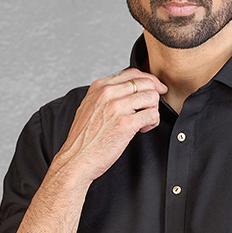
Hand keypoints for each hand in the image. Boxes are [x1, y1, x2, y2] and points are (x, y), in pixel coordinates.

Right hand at [53, 66, 167, 182]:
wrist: (76, 159)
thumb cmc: (83, 140)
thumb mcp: (89, 108)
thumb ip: (105, 97)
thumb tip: (126, 93)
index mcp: (99, 87)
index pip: (133, 73)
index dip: (149, 81)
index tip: (155, 90)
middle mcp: (108, 93)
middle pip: (145, 83)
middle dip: (153, 97)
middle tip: (150, 109)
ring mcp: (117, 107)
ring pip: (151, 97)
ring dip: (153, 110)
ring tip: (144, 122)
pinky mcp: (125, 123)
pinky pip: (152, 114)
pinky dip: (152, 122)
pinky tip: (143, 129)